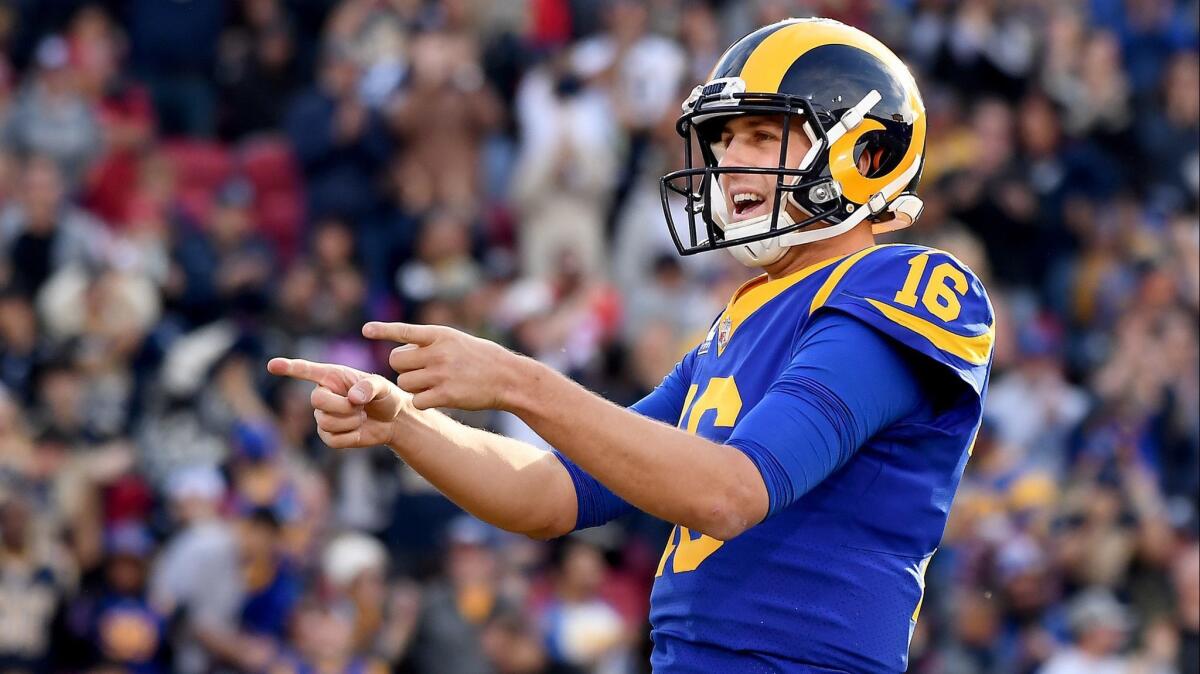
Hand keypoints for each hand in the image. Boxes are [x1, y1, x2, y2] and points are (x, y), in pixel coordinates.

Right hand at [265, 357, 407, 448]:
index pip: (306, 370)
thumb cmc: (386, 397)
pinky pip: (332, 440)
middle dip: (341, 406)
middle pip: (316, 401)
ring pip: (325, 422)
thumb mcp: (383, 387)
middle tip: (361, 406)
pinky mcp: (329, 435)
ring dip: (350, 422)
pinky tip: (359, 430)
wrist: (393, 421)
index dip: (289, 368)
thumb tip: (352, 398)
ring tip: (363, 416)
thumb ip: (370, 386)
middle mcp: (324, 394)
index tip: (271, 365)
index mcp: (333, 376)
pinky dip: (350, 437)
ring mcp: (323, 416)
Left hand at [362, 321, 525, 410]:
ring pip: (405, 383)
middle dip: (403, 367)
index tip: (366, 330)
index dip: (383, 330)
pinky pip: (417, 401)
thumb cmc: (481, 358)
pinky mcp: (446, 395)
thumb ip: (431, 343)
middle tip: (418, 371)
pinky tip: (436, 398)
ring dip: (413, 386)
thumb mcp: (457, 340)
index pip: (405, 331)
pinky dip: (422, 401)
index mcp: (440, 335)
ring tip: (431, 384)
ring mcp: (442, 374)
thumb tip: (401, 349)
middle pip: (397, 361)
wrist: (508, 378)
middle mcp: (439, 352)